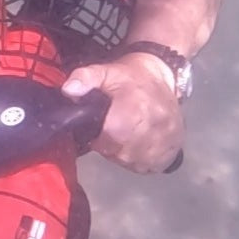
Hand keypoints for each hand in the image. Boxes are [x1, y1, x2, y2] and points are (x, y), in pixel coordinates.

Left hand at [62, 53, 183, 173]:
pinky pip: (145, 167)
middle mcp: (151, 133)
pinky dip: (138, 158)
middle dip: (110, 143)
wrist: (165, 77)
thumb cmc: (132, 76)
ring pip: (130, 162)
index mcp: (133, 113)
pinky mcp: (170, 154)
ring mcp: (163, 146)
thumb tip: (68, 90)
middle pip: (117, 153)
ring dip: (123, 152)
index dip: (99, 135)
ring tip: (126, 132)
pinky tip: (138, 142)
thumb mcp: (107, 71)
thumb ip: (85, 78)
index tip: (102, 124)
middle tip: (114, 126)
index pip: (106, 140)